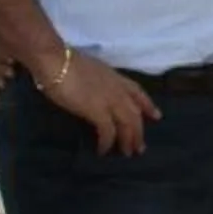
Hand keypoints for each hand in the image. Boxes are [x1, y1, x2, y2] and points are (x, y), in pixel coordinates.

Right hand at [45, 55, 160, 158]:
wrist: (55, 60)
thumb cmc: (65, 63)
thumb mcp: (89, 71)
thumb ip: (97, 83)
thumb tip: (94, 94)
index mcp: (115, 77)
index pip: (138, 92)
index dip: (148, 105)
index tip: (157, 116)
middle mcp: (117, 89)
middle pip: (135, 113)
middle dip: (139, 131)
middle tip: (140, 148)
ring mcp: (109, 99)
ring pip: (128, 123)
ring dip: (128, 140)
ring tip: (127, 153)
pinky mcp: (98, 111)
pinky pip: (108, 131)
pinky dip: (107, 143)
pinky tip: (103, 151)